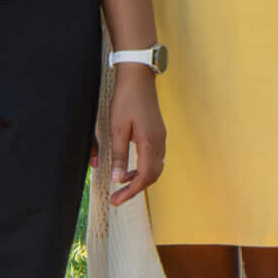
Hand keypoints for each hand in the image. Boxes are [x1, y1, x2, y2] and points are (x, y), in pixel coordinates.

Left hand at [100, 66, 165, 206]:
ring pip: (155, 167)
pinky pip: (155, 158)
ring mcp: (161, 136)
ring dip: (140, 179)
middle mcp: (160, 142)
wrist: (138, 77)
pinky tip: (130, 168)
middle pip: (153, 175)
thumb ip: (119, 155)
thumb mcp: (117, 128)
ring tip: (121, 185)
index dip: (130, 192)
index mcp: (150, 142)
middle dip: (136, 189)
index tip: (116, 201)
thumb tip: (118, 179)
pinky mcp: (158, 132)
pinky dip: (143, 168)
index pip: (144, 177)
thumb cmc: (126, 100)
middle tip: (117, 198)